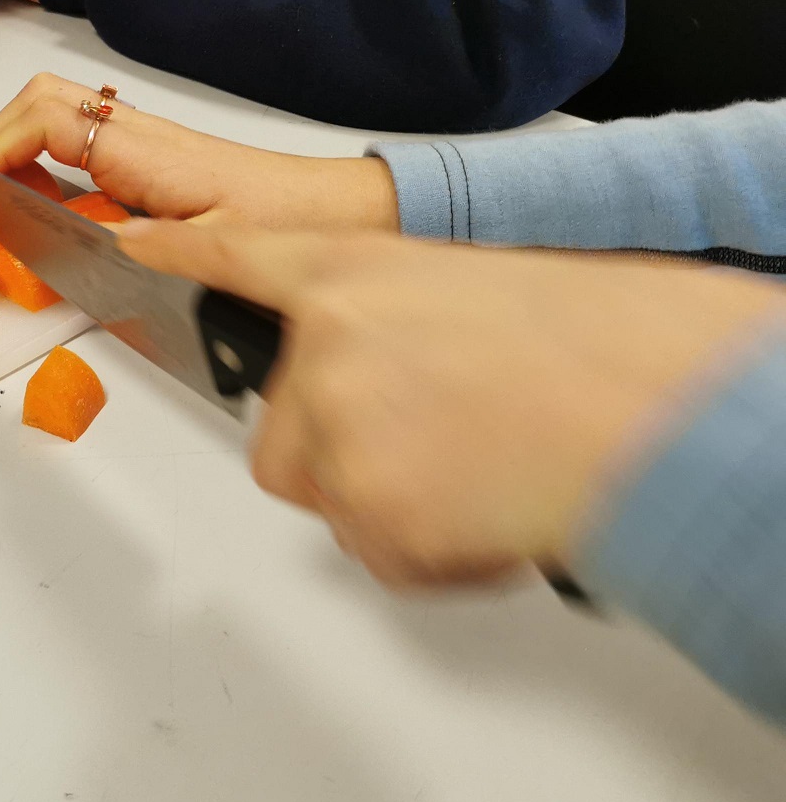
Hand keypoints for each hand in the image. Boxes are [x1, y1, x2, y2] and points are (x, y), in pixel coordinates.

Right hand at [0, 73, 398, 229]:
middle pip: (40, 100)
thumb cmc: (287, 226)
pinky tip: (45, 211)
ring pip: (54, 116)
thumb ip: (141, 248)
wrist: (337, 211)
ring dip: (14, 148)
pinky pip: (76, 145)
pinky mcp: (145, 161)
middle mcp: (135, 135)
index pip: (47, 119)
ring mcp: (139, 144)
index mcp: (144, 150)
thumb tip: (78, 245)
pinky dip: (42, 166)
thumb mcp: (211, 252)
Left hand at [117, 220, 785, 586]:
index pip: (242, 257)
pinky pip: (380, 556)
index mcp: (358, 275)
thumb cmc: (611, 348)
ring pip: (329, 497)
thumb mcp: (487, 290)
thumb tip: (395, 363)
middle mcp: (328, 351)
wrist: (666, 413)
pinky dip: (434, 553)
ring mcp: (340, 434)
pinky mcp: (367, 515)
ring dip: (393, 503)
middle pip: (277, 433)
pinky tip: (498, 512)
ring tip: (487, 473)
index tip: (136, 246)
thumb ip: (405, 317)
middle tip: (441, 444)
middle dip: (342, 453)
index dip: (183, 254)